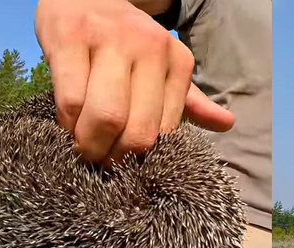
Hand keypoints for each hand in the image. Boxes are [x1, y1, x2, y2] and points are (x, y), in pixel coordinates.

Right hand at [35, 0, 234, 165]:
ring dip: (90, 144)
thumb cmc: (126, 42)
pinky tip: (67, 123)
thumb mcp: (164, 66)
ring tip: (83, 147)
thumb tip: (227, 125)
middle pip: (138, 128)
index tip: (125, 163)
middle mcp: (150, 47)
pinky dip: (67, 122)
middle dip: (116, 157)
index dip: (142, 156)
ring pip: (105, 116)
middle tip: (102, 162)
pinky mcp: (70, 37)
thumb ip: (189, 99)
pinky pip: (71, 99)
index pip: (165, 129)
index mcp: (177, 60)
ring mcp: (109, 40)